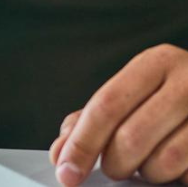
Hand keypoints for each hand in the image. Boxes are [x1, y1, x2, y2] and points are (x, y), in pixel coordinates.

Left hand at [49, 45, 187, 184]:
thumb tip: (61, 150)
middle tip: (115, 167)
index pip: (107, 105)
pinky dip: (178, 178)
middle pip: (132, 136)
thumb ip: (98, 116)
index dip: (83, 142)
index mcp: (157, 62)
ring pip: (164, 162)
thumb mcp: (139, 91)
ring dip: (148, 173)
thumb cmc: (178, 98)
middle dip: (114, 162)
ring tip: (150, 163)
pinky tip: (178, 167)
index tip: (65, 169)